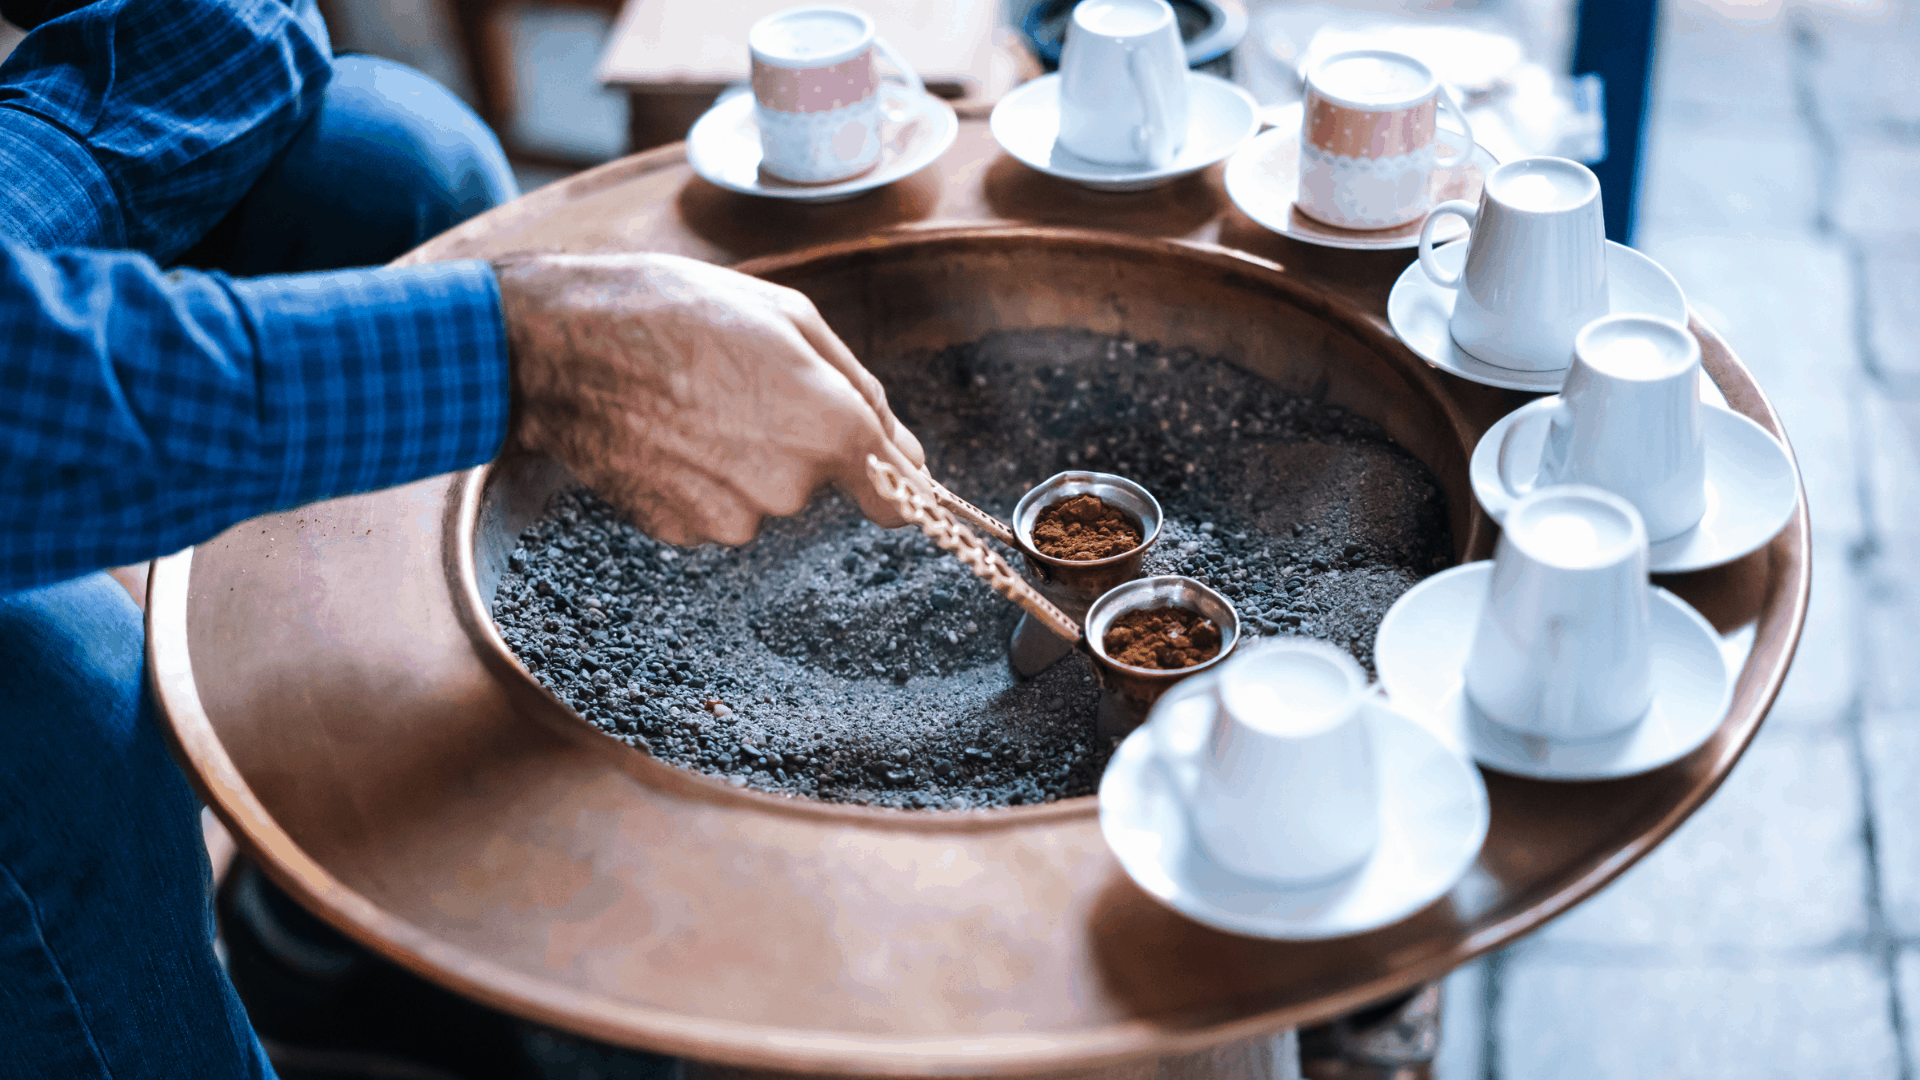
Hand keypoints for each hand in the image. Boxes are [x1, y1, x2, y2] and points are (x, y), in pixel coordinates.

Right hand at [495, 253, 925, 545]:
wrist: (560, 347)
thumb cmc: (678, 311)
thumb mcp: (789, 316)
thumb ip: (863, 391)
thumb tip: (912, 457)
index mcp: (831, 429)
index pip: (898, 497)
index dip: (896, 482)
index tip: (889, 472)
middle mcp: (789, 488)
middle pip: (820, 481)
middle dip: (796, 440)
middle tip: (738, 384)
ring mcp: (731, 518)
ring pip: (764, 495)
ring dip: (744, 458)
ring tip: (692, 402)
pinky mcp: (681, 533)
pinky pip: (715, 507)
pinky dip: (700, 478)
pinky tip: (665, 432)